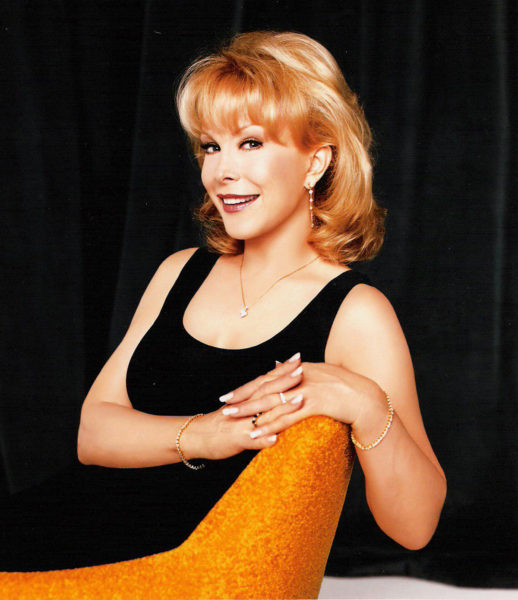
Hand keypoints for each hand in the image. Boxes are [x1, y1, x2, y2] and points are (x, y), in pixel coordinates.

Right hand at [185, 354, 304, 460]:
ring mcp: (243, 422)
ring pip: (265, 414)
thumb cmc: (224, 422)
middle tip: (302, 370)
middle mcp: (247, 406)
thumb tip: (277, 387)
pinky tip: (276, 439)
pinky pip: (253, 441)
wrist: (198, 435)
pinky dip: (264, 440)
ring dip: (282, 408)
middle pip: (269, 391)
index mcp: (249, 397)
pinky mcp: (238, 439)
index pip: (268, 379)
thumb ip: (259, 397)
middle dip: (286, 381)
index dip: (284, 369)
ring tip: (299, 401)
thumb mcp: (243, 406)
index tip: (299, 358)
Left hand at [220, 359, 386, 441]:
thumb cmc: (347, 390)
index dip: (248, 387)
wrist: (368, 400)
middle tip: (224, 405)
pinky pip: (288, 416)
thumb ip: (298, 371)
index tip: (231, 394)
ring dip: (251, 411)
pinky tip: (258, 432)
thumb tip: (278, 364)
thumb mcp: (321, 374)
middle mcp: (302, 376)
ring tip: (233, 419)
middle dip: (243, 397)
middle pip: (265, 387)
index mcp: (301, 369)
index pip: (268, 378)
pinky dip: (271, 424)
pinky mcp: (315, 403)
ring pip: (273, 401)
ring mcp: (308, 388)